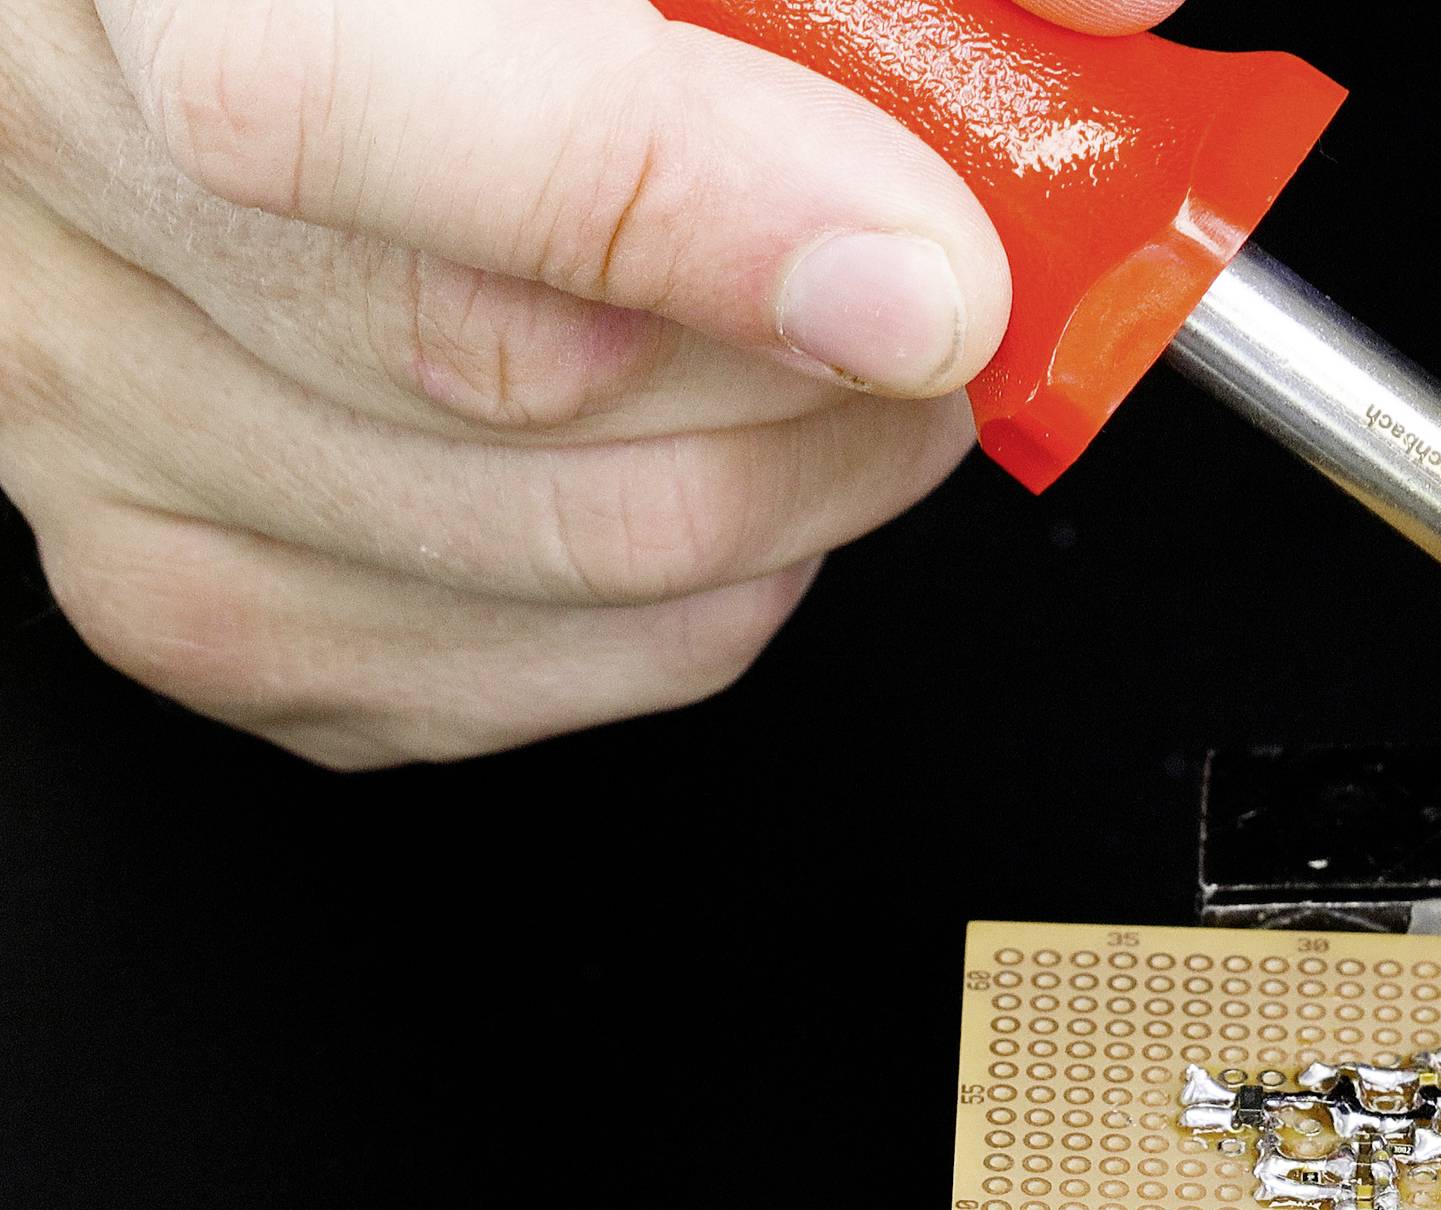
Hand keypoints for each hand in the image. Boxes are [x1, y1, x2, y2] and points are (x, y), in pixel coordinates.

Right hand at [0, 0, 1179, 766]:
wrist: (234, 20)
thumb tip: (1104, 10)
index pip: (357, 112)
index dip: (694, 209)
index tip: (930, 271)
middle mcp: (77, 193)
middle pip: (514, 381)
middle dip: (833, 368)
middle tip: (966, 298)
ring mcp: (108, 416)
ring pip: (555, 559)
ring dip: (802, 489)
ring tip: (868, 376)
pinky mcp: (184, 588)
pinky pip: (510, 677)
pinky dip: (699, 604)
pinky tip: (727, 470)